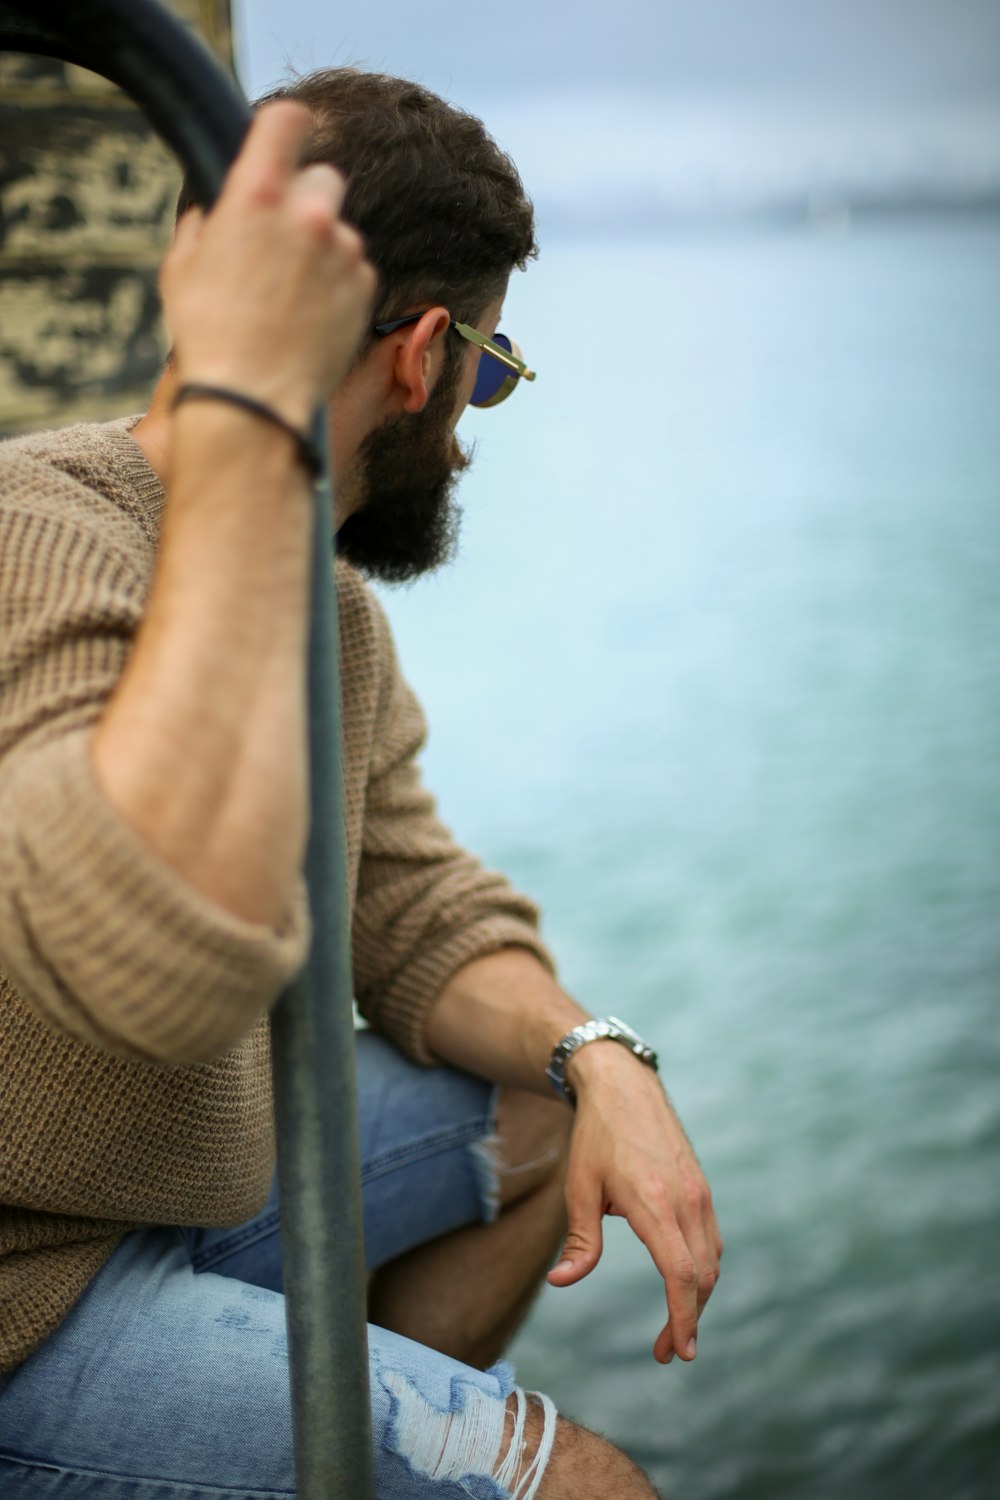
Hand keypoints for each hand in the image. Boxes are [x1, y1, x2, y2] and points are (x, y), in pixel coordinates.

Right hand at [160, 101, 375, 428]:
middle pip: (323, 177)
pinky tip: (310, 317)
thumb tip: (219, 210)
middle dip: (305, 200)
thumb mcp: (181, 266)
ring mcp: (343, 251)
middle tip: (283, 238)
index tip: (286, 141)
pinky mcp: (365, 286)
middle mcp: (309, 213)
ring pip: (339, 229)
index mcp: (256, 194)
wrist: (254, 401)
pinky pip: (354, 269)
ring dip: (321, 249)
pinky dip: (338, 284)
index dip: (287, 127)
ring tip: (290, 296)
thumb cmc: (208, 335)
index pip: (288, 121)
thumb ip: (207, 221)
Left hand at [546, 1044, 722, 1363]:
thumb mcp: (579, 1187)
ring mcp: (699, 1192)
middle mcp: (686, 1200)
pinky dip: (703, 1269)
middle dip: (689, 1319)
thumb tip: (562, 1282)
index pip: (681, 1274)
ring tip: (676, 1325)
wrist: (623, 1086)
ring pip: (712, 1259)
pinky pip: (711, 1239)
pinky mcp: (701, 1187)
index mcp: (654, 1203)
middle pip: (702, 1275)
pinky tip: (684, 1282)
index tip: (679, 1350)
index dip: (683, 1317)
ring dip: (699, 1297)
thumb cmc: (596, 1136)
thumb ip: (580, 1240)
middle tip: (669, 1351)